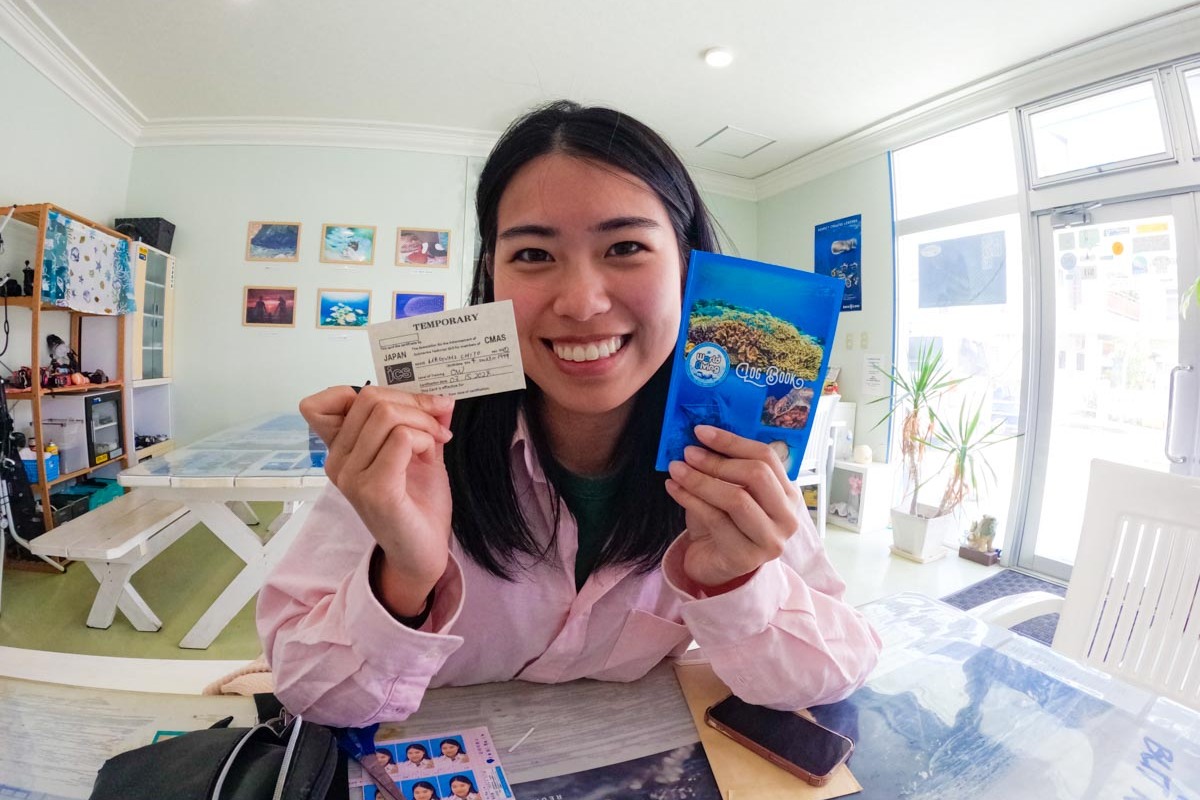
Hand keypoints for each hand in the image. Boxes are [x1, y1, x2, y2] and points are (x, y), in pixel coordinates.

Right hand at [300, 385, 454, 614]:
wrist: (423, 553)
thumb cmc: (417, 505)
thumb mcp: (419, 453)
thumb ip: (422, 423)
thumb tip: (440, 397)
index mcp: (341, 450)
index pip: (325, 402)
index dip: (367, 391)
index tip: (407, 405)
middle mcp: (338, 462)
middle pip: (369, 398)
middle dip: (413, 402)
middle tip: (438, 424)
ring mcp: (352, 477)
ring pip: (386, 415)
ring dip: (422, 422)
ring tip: (438, 440)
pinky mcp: (374, 490)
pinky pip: (400, 439)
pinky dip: (424, 439)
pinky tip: (431, 456)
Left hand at [664, 425, 800, 590]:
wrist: (713, 564)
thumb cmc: (722, 522)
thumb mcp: (729, 490)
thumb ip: (726, 466)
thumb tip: (702, 435)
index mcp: (788, 494)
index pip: (767, 457)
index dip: (733, 441)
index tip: (701, 431)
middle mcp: (787, 517)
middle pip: (757, 476)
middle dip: (717, 461)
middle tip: (687, 452)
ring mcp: (770, 540)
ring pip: (736, 499)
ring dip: (701, 480)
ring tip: (676, 469)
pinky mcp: (746, 558)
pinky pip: (715, 520)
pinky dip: (690, 499)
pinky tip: (673, 488)